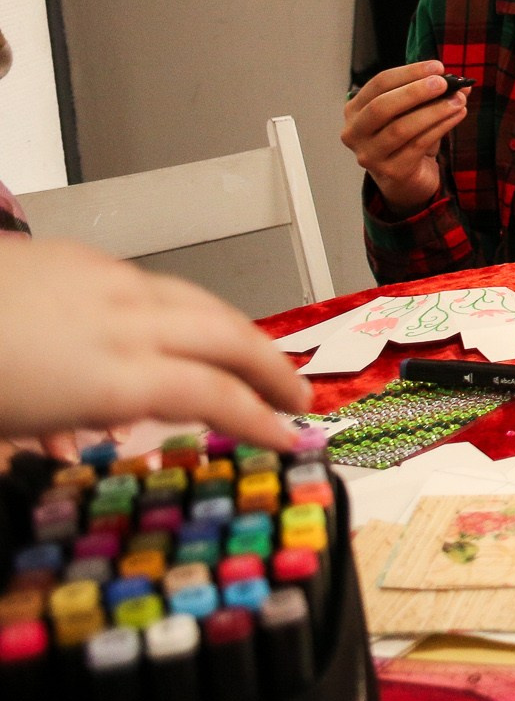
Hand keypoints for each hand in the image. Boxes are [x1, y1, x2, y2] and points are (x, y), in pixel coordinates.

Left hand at [0, 239, 310, 450]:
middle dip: (273, 367)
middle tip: (298, 396)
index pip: (214, 396)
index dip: (262, 419)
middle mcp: (119, 321)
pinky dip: (184, 306)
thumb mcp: (3, 437)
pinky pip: (152, 281)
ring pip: (197, 301)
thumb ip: (57, 443)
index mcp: (107, 376)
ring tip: (254, 356)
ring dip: (237, 331)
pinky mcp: (73, 255)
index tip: (292, 437)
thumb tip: (86, 444)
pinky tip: (174, 320)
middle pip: (227, 337)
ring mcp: (100, 280)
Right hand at [341, 60, 467, 213]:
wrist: (405, 179)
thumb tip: (458, 84)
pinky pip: (418, 145)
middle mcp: (354, 133)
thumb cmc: (406, 139)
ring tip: (458, 100)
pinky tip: (457, 115)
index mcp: (355, 110)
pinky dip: (441, 127)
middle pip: (382, 106)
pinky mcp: (391, 172)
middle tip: (444, 83)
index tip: (437, 67)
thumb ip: (428, 95)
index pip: (379, 84)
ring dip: (434, 111)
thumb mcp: (411, 113)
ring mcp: (370, 155)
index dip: (409, 73)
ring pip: (401, 128)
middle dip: (415, 92)